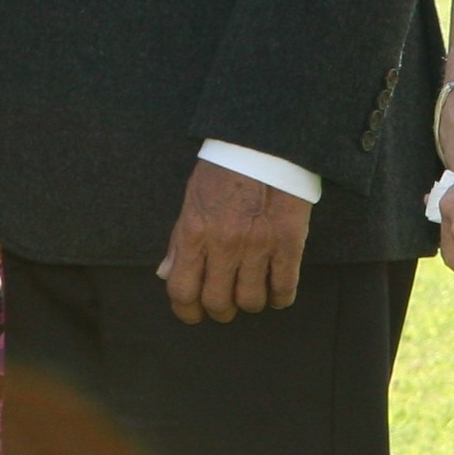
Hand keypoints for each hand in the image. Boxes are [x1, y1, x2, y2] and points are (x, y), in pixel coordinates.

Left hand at [157, 159, 311, 324]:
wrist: (265, 142)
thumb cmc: (224, 170)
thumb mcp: (191, 200)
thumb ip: (178, 241)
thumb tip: (165, 274)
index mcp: (194, 231)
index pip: (182, 290)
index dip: (185, 310)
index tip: (192, 312)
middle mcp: (224, 243)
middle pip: (217, 302)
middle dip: (220, 311)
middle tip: (225, 305)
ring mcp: (258, 244)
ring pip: (250, 301)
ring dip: (249, 303)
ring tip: (251, 293)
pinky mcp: (288, 242)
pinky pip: (284, 287)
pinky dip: (280, 298)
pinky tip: (277, 292)